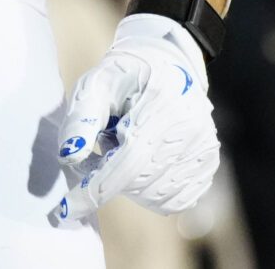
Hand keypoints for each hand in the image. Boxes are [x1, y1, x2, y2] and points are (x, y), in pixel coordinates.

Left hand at [53, 14, 221, 223]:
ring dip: (129, 186)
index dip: (95, 189)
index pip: (128, 161)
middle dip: (108, 179)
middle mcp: (190, 128)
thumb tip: (68, 157)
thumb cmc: (125, 76)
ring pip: (155, 195)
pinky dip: (151, 192)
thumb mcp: (95, 85)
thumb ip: (80, 119)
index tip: (66, 209)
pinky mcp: (208, 162)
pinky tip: (144, 166)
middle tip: (101, 152)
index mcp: (162, 102)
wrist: (167, 66)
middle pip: (139, 182)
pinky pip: (175, 200)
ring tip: (125, 150)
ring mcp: (204, 147)